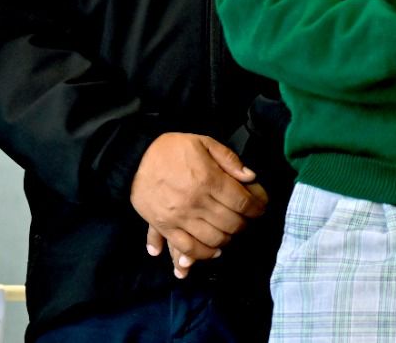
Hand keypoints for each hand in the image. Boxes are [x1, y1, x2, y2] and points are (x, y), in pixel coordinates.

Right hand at [131, 133, 268, 277]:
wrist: (135, 158)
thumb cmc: (173, 149)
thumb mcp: (204, 142)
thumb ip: (229, 159)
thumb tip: (250, 177)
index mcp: (209, 180)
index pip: (242, 202)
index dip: (256, 207)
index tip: (260, 208)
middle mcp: (196, 202)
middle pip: (230, 223)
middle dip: (244, 224)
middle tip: (247, 220)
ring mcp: (179, 217)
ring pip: (212, 239)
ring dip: (227, 240)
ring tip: (232, 234)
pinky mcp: (165, 227)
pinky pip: (187, 248)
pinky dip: (203, 253)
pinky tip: (213, 251)